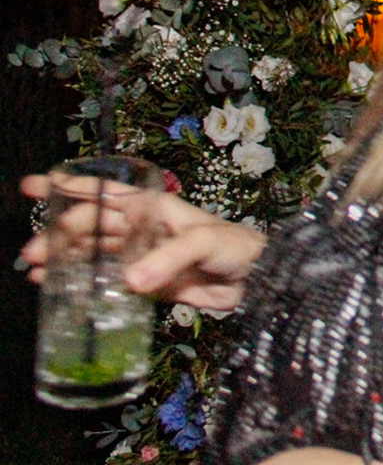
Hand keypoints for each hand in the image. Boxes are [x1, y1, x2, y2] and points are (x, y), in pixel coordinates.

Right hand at [21, 175, 266, 310]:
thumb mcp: (204, 241)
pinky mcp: (146, 285)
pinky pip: (106, 282)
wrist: (260, 280)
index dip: (72, 186)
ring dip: (63, 258)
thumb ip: (169, 258)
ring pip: (94, 253)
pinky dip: (81, 283)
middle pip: (92, 225)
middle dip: (59, 233)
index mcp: (156, 208)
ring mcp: (143, 257)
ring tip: (35, 270)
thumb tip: (129, 281)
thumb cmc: (237, 247)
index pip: (107, 192)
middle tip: (32, 252)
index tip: (35, 185)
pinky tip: (57, 288)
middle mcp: (144, 229)